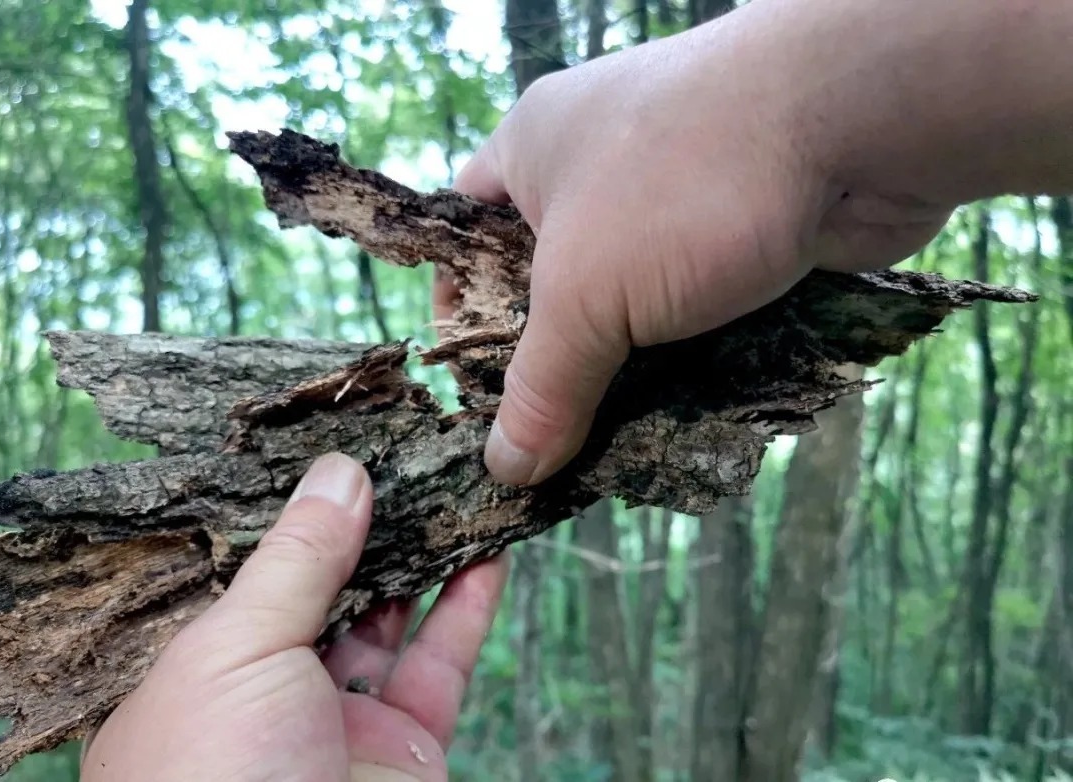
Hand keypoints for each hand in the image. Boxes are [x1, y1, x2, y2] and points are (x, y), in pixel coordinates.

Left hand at [80, 453, 507, 781]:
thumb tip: (339, 474)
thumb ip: (296, 560)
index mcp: (196, 670)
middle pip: (327, 589)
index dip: (293, 511)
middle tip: (407, 458)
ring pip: (392, 619)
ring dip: (426, 557)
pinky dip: (469, 606)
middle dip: (368, 527)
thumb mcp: (236, 651)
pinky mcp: (404, 745)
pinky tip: (487, 552)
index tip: (337, 451)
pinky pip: (441, 663)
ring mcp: (338, 721)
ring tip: (454, 488)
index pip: (249, 571)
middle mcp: (266, 693)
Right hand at [443, 0, 1072, 486]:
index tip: (474, 385)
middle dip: (554, 361)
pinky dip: (686, 362)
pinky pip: (693, 314)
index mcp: (534, 152)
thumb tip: (507, 468)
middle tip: (547, 439)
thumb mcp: (587, 292)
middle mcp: (600, 169)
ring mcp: (676, 202)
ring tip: (612, 445)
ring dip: (626, 372)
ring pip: (631, 306)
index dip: (459, 309)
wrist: (861, 122)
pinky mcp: (738, 237)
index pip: (465, 236)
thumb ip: (543, 385)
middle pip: (553, 284)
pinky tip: (680, 416)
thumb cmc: (686, 181)